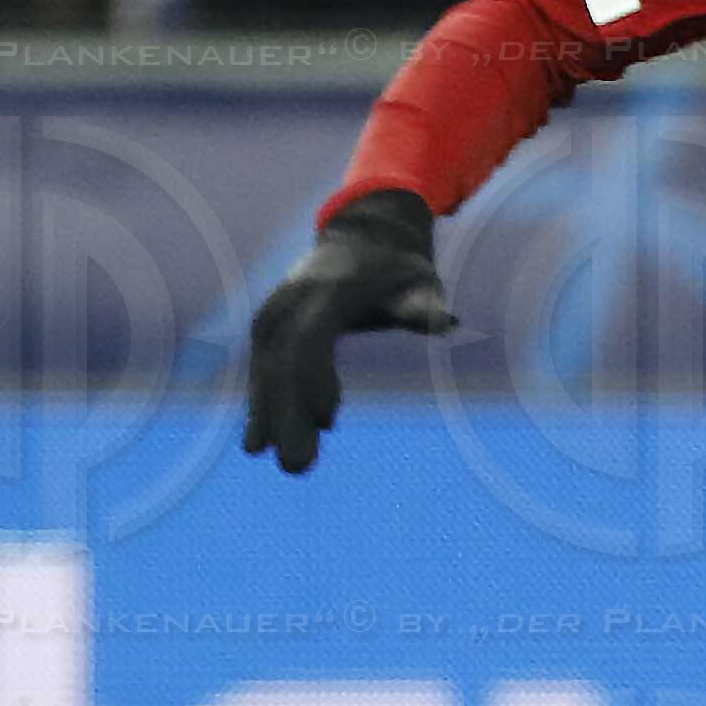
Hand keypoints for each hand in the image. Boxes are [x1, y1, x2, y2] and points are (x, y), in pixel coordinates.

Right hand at [242, 188, 454, 473]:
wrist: (364, 237)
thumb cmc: (399, 268)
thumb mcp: (420, 281)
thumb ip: (424, 306)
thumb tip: (446, 323)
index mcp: (327, 292)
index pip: (311, 340)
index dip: (315, 381)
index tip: (329, 422)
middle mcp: (292, 301)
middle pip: (282, 363)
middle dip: (286, 416)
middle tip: (298, 468)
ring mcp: (275, 312)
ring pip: (265, 370)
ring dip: (268, 417)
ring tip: (276, 461)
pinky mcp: (269, 327)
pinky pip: (262, 368)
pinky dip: (261, 403)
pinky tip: (259, 442)